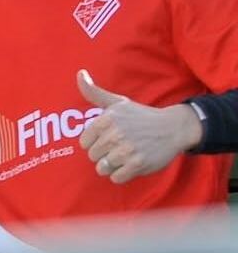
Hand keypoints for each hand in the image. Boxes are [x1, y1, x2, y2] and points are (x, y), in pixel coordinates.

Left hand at [76, 69, 201, 183]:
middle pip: (93, 156)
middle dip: (104, 154)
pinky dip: (121, 175)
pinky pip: (116, 178)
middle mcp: (114, 134)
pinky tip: (131, 164)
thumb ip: (93, 92)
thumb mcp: (117, 102)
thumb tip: (80, 74)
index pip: (85, 142)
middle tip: (119, 147)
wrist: (172, 128)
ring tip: (124, 157)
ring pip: (103, 168)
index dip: (95, 143)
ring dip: (112, 166)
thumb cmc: (141, 116)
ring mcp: (126, 150)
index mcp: (106, 119)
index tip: (108, 139)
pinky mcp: (138, 164)